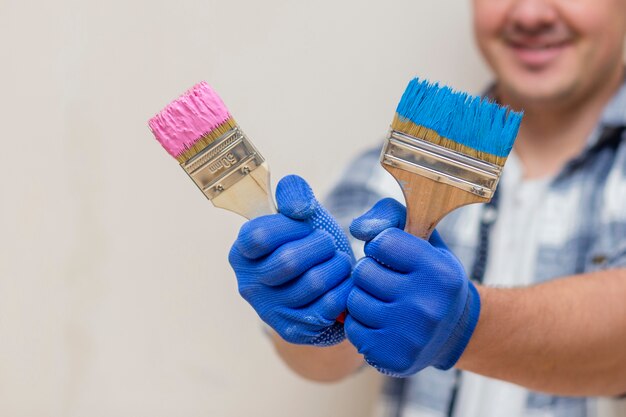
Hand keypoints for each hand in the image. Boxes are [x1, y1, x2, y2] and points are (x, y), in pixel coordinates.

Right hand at [229, 175, 353, 345]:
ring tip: (338, 261)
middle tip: (329, 243)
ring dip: (337, 266)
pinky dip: (344, 288)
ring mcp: (269, 311)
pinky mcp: (293, 330)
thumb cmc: (307, 240)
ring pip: (314, 283)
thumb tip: (299, 207)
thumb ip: (294, 192)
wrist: (324, 280)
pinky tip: (342, 282)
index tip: (306, 222)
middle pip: (289, 261)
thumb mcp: (299, 210)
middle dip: (321, 245)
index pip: (260, 235)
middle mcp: (248, 285)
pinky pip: (330, 306)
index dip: (292, 225)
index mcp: (241, 252)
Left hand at [344, 198, 480, 375]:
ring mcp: (410, 335)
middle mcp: (427, 305)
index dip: (382, 246)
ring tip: (383, 300)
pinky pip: (352, 329)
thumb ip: (391, 216)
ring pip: (353, 301)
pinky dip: (360, 324)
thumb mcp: (425, 238)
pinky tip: (380, 322)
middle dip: (369, 272)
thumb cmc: (431, 276)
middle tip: (387, 280)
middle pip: (362, 272)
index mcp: (439, 272)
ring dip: (362, 297)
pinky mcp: (393, 357)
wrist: (453, 331)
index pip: (381, 242)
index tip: (395, 256)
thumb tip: (357, 228)